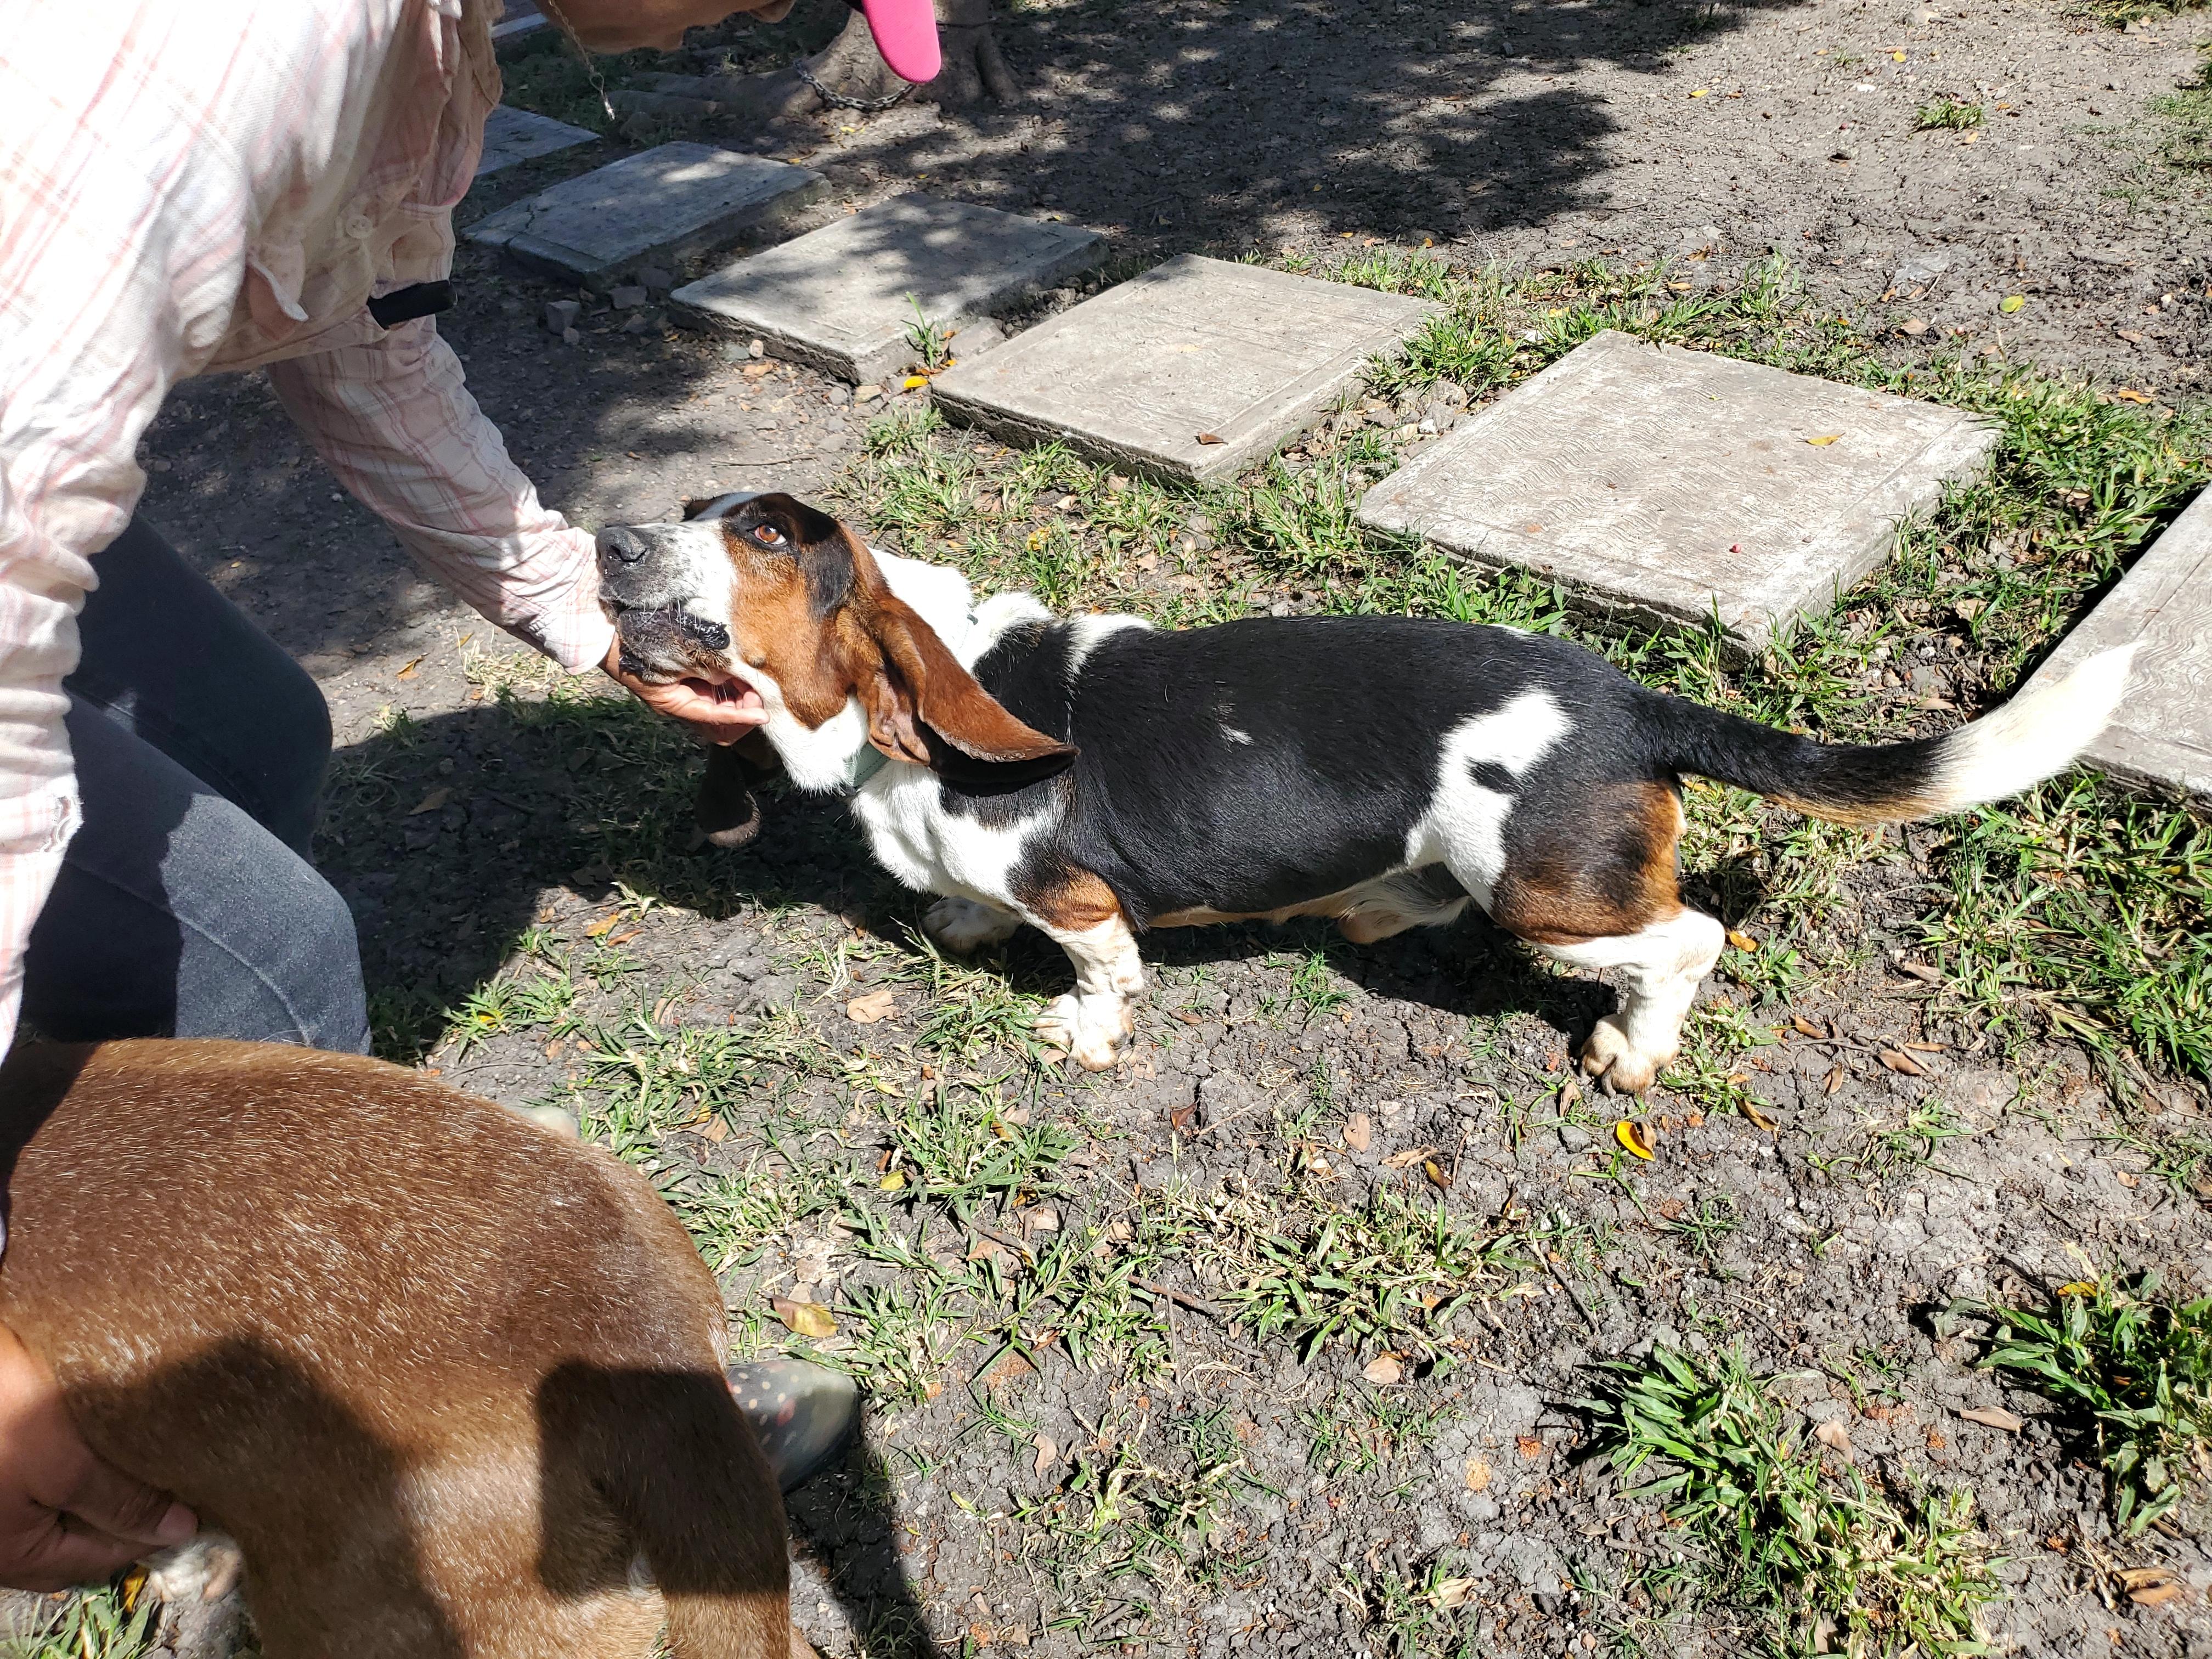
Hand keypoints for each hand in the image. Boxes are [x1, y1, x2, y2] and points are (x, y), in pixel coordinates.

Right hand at [0, 1322, 194, 1590]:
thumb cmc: (0, 1417)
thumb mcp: (62, 1467)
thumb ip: (117, 1504)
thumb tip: (178, 1532)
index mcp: (18, 1556)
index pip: (107, 1557)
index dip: (157, 1534)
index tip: (204, 1506)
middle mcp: (7, 1540)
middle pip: (88, 1534)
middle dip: (135, 1509)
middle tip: (189, 1477)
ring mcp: (7, 1503)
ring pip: (74, 1504)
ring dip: (113, 1482)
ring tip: (162, 1453)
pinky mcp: (9, 1465)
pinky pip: (58, 1477)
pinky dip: (90, 1461)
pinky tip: (121, 1435)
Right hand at [603, 640, 767, 744]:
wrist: (614, 635)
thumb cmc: (640, 646)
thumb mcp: (674, 658)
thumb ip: (703, 669)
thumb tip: (732, 677)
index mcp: (675, 704)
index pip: (715, 719)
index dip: (741, 717)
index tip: (763, 714)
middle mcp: (683, 706)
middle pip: (721, 726)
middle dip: (743, 713)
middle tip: (757, 693)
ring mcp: (687, 696)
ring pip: (722, 711)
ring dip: (740, 700)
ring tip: (751, 682)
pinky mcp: (690, 684)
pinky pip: (717, 695)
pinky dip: (732, 688)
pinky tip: (739, 673)